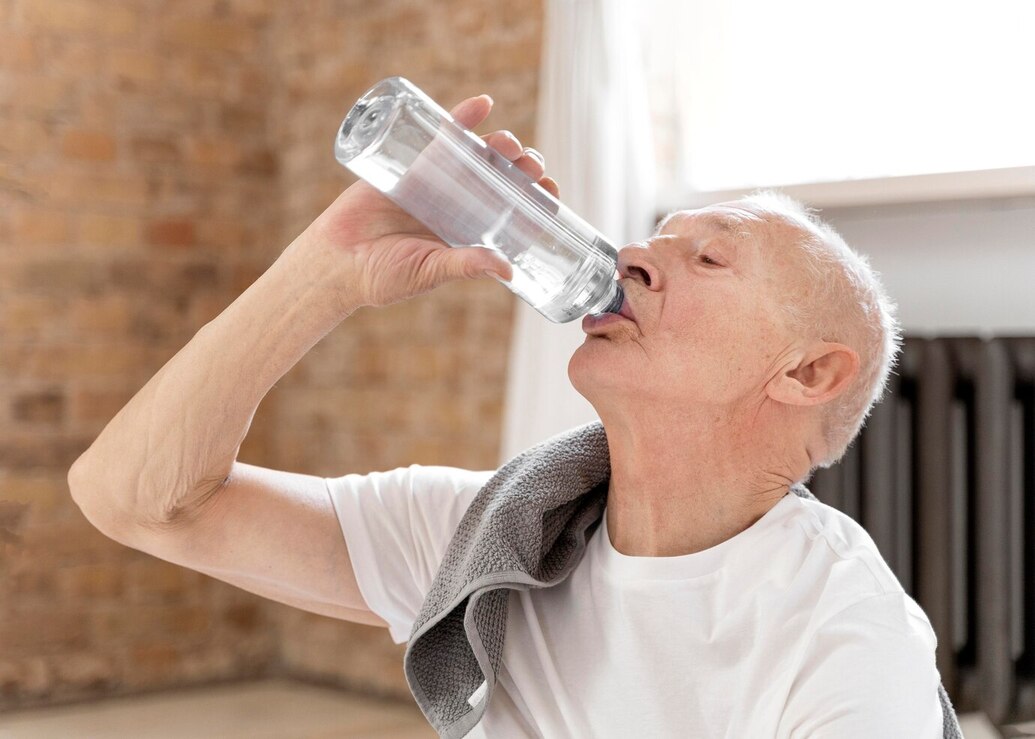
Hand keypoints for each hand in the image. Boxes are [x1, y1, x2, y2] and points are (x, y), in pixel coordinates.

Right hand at [297, 94, 560, 309]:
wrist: (335, 262)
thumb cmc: (383, 278)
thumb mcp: (429, 272)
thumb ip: (465, 266)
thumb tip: (507, 269)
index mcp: (470, 235)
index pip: (514, 214)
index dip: (537, 201)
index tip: (552, 194)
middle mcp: (459, 207)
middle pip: (502, 180)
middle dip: (523, 170)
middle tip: (533, 167)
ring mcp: (438, 183)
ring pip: (478, 156)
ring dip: (501, 144)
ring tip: (511, 145)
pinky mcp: (413, 163)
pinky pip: (442, 135)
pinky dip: (463, 117)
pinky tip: (483, 104)